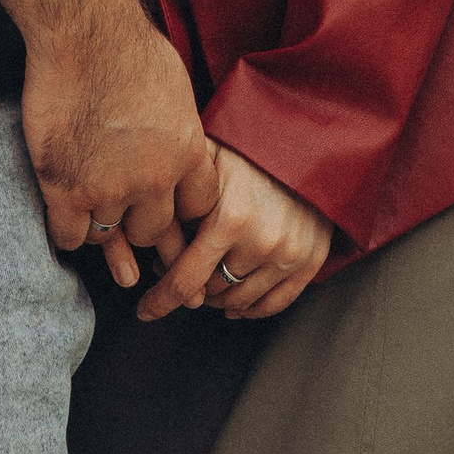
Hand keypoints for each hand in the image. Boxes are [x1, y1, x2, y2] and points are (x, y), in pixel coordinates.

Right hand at [24, 8, 217, 286]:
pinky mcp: (66, 189)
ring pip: (106, 236)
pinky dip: (65, 229)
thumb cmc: (126, 44)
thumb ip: (180, 130)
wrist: (83, 28)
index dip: (177, 209)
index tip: (162, 202)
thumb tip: (180, 148)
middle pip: (151, 231)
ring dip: (96, 223)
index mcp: (187, 153)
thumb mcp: (176, 89)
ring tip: (85, 198)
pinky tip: (62, 211)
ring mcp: (110, 189)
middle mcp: (155, 180)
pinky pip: (69, 236)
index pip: (196, 209)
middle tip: (118, 205)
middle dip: (136, 221)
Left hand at [137, 143, 333, 324]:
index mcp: (229, 219)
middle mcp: (260, 244)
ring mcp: (288, 257)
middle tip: (178, 270)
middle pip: (211, 292)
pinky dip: (251, 308)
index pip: (186, 280)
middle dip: (190, 286)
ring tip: (205, 281)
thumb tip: (146, 218)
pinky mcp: (309, 262)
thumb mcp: (208, 157)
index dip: (161, 300)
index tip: (144, 310)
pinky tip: (235, 302)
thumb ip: (180, 189)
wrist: (305, 142)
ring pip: (239, 302)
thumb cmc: (248, 149)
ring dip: (217, 299)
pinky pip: (273, 304)